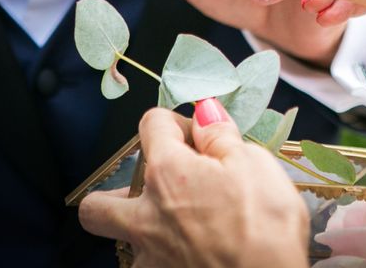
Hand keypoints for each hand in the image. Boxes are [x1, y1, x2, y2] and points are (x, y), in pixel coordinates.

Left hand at [79, 100, 308, 267]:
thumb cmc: (266, 226)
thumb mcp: (254, 163)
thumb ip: (221, 136)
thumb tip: (204, 113)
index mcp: (168, 172)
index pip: (152, 124)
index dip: (178, 122)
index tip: (202, 134)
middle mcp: (146, 214)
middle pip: (99, 200)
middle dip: (120, 189)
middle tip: (158, 189)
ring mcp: (150, 256)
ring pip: (117, 242)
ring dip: (138, 229)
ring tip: (174, 227)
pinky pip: (146, 267)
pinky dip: (162, 258)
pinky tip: (190, 254)